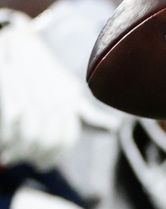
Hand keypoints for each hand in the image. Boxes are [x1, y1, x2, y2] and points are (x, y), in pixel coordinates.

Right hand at [0, 13, 82, 168]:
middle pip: (46, 139)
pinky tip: (3, 145)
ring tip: (10, 157)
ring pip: (28, 132)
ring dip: (18, 149)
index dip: (53, 155)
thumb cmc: (44, 74)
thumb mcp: (68, 92)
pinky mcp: (9, 85)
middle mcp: (52, 98)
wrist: (17, 44)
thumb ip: (87, 114)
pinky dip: (5, 136)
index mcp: (69, 101)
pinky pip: (10, 119)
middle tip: (23, 160)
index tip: (42, 164)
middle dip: (34, 154)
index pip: (64, 137)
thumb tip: (113, 129)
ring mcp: (30, 92)